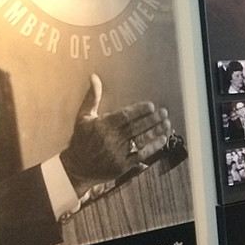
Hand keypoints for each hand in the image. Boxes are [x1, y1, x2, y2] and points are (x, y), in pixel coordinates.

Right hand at [59, 74, 171, 198]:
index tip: (151, 106)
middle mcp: (111, 139)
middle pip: (136, 127)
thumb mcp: (83, 117)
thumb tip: (94, 77)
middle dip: (152, 119)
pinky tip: (162, 140)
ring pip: (141, 140)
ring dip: (156, 131)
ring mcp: (118, 153)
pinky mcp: (123, 166)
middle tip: (164, 112)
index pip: (124, 116)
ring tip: (167, 124)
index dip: (139, 110)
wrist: (77, 167)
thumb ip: (92, 97)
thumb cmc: (81, 140)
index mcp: (102, 126)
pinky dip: (153, 147)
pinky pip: (141, 155)